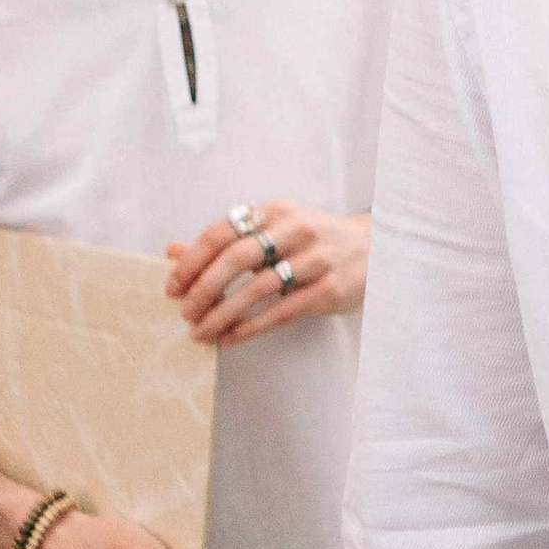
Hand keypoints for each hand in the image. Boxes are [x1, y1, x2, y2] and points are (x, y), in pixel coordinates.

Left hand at [167, 202, 369, 345]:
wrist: (377, 249)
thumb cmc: (314, 241)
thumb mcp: (272, 230)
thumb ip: (225, 241)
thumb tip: (172, 252)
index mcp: (275, 210)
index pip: (222, 231)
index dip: (192, 260)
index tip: (172, 286)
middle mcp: (296, 230)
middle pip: (237, 257)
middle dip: (204, 288)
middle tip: (184, 312)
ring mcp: (316, 260)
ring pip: (258, 289)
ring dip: (222, 313)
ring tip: (200, 332)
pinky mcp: (329, 289)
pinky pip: (281, 312)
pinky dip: (250, 327)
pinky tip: (230, 338)